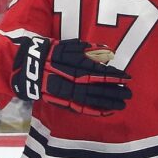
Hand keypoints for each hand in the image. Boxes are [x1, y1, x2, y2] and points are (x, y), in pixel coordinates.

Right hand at [11, 36, 131, 115]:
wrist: (28, 69)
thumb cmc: (51, 54)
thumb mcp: (67, 46)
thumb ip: (86, 49)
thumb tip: (107, 51)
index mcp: (71, 65)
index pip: (97, 71)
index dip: (113, 75)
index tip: (127, 77)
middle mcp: (69, 80)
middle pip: (95, 87)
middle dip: (113, 91)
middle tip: (129, 93)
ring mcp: (65, 93)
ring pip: (90, 99)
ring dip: (107, 102)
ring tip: (123, 103)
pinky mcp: (62, 102)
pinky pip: (81, 109)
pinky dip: (95, 111)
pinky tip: (108, 111)